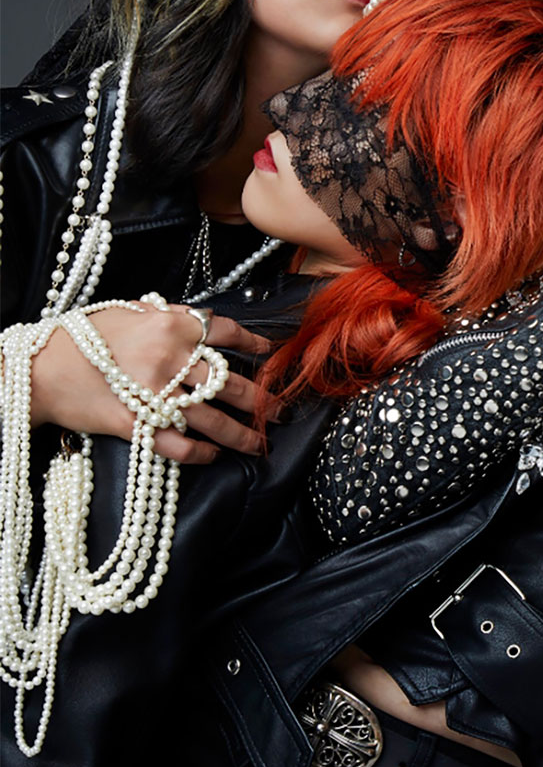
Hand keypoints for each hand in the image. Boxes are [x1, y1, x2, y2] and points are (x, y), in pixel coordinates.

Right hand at [29, 302, 272, 461]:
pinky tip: (212, 455)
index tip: (272, 355)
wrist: (39, 368)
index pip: (228, 333)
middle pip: (230, 382)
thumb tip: (207, 320)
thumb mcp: (132, 311)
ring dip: (241, 434)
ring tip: (259, 443)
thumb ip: (172, 315)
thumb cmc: (84, 336)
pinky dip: (199, 453)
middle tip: (279, 411)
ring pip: (212, 418)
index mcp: (172, 326)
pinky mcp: (136, 424)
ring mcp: (154, 394)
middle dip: (261, 400)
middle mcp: (170, 359)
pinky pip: (178, 444)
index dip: (256, 344)